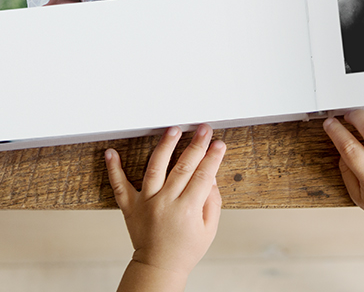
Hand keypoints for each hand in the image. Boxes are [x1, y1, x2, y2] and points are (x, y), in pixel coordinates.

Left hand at [105, 125, 225, 278]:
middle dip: (196, 145)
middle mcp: (165, 203)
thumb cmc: (185, 250)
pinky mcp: (130, 206)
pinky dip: (114, 168)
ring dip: (164, 146)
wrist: (159, 267)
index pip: (203, 176)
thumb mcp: (210, 228)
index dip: (212, 158)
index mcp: (187, 210)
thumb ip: (212, 201)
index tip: (218, 144)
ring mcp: (146, 203)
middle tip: (203, 129)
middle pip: (183, 167)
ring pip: (155, 168)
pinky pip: (120, 185)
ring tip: (172, 130)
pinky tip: (112, 153)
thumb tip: (211, 176)